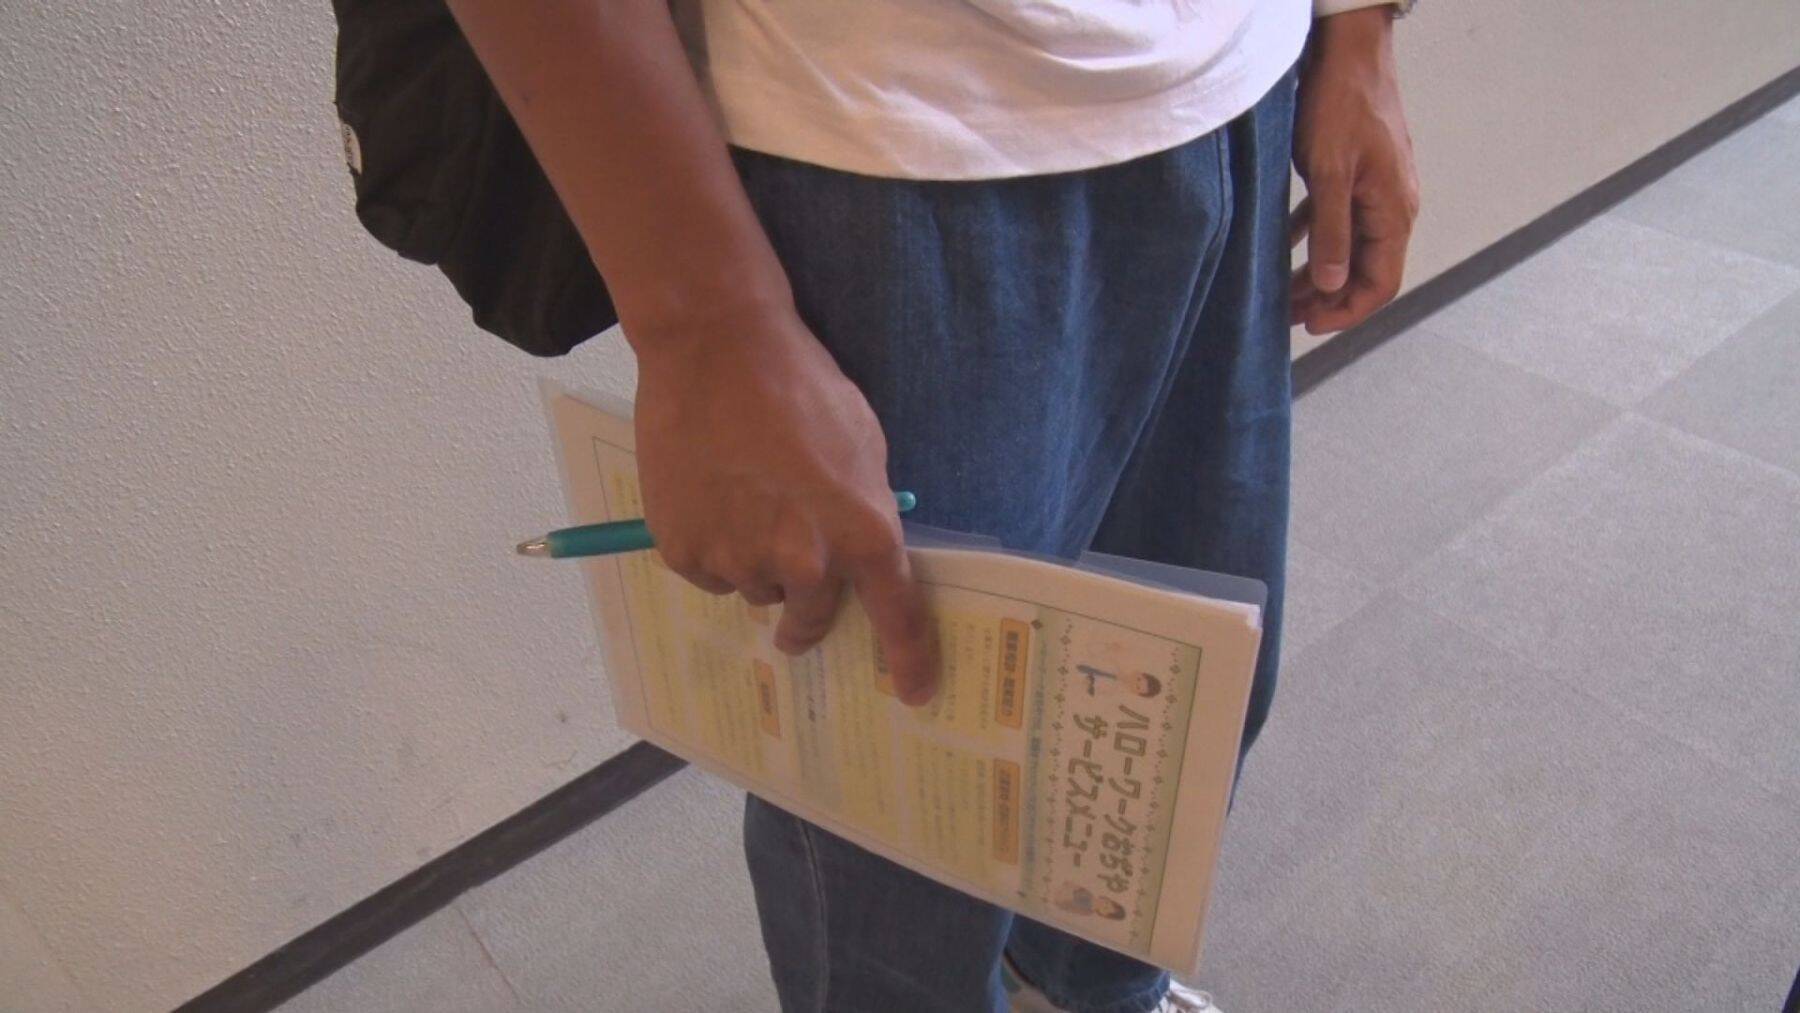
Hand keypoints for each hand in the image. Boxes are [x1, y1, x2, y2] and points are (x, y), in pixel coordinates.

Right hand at [630, 300, 939, 704]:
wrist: (715, 348)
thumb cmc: (800, 386)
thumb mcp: (862, 446)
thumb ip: (864, 509)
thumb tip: (855, 552)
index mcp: (862, 533)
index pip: (897, 618)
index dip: (909, 661)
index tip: (916, 694)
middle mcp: (805, 562)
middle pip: (813, 619)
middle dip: (809, 610)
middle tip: (798, 580)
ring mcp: (740, 561)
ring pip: (757, 592)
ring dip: (757, 566)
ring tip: (744, 499)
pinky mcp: (686, 552)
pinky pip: (708, 574)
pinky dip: (711, 548)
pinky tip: (709, 496)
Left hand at [1290, 7, 1420, 334]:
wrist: (1349, 48)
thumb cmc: (1341, 104)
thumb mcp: (1330, 174)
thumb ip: (1331, 233)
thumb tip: (1331, 285)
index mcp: (1394, 211)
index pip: (1381, 283)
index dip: (1347, 312)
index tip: (1309, 326)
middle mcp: (1392, 205)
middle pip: (1364, 270)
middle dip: (1327, 298)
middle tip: (1285, 315)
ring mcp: (1375, 189)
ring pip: (1348, 247)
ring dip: (1317, 272)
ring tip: (1281, 291)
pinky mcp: (1356, 173)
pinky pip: (1337, 219)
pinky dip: (1312, 238)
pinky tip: (1284, 247)